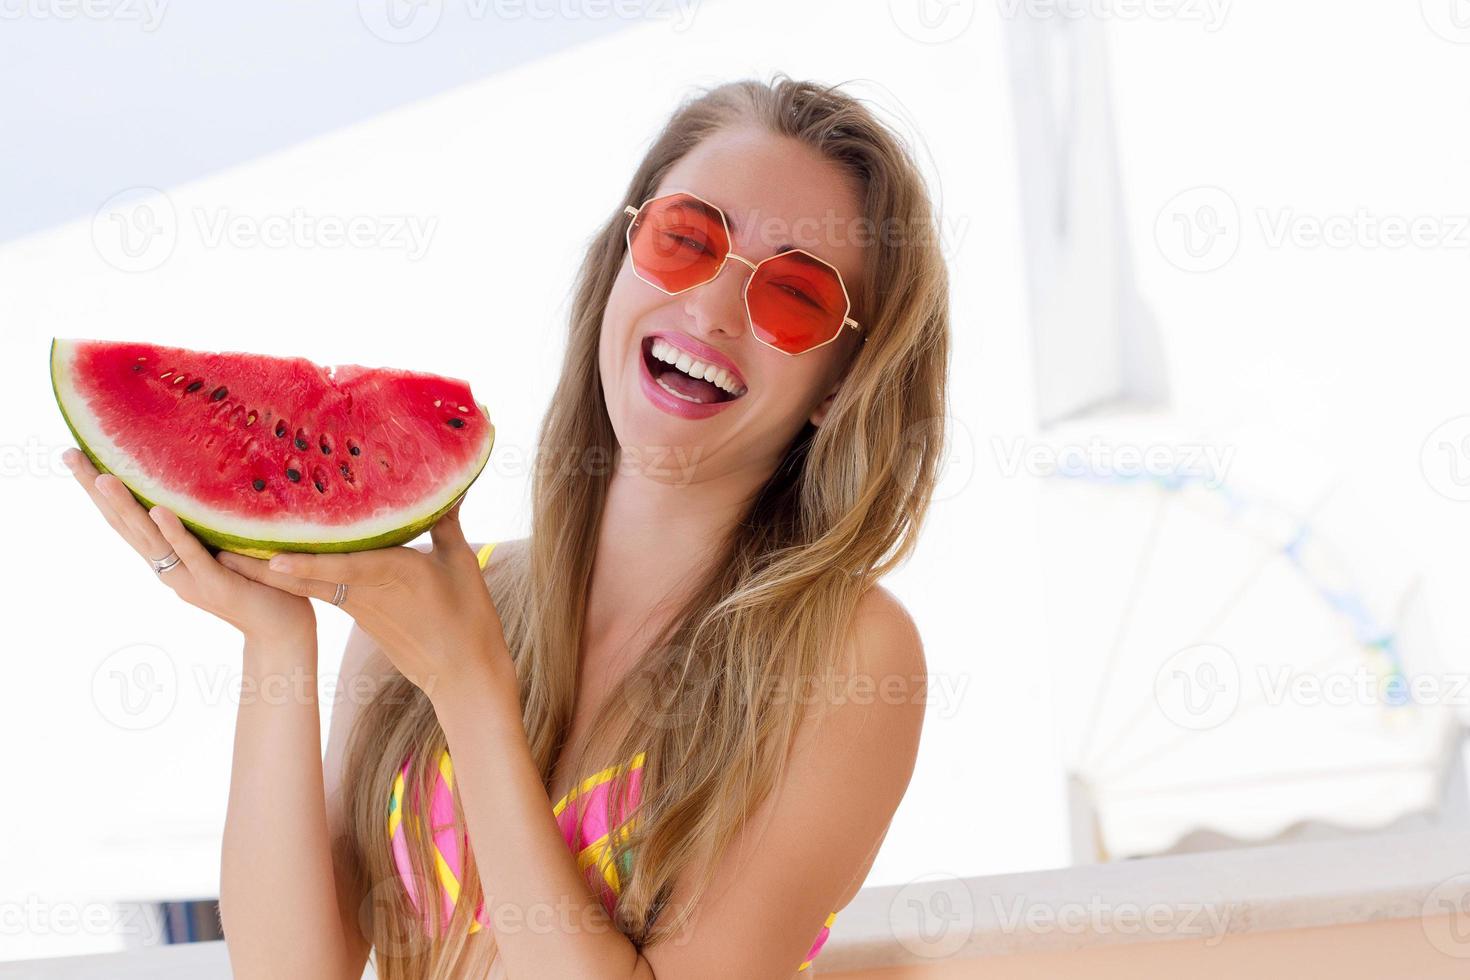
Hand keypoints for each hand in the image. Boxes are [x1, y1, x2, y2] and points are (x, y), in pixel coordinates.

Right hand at [63, 448, 315, 641]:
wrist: (282, 631)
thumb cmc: (260, 584)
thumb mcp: (226, 547)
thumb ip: (207, 525)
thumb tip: (199, 482)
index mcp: (169, 558)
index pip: (127, 519)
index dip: (100, 490)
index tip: (77, 454)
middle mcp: (169, 569)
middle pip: (124, 525)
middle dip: (96, 490)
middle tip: (69, 455)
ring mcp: (188, 578)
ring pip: (150, 539)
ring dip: (125, 507)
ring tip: (101, 477)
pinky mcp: (214, 584)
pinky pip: (191, 554)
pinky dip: (174, 532)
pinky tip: (158, 510)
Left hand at [215, 495, 509, 699]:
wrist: (461, 672)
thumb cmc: (467, 617)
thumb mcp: (461, 563)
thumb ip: (445, 522)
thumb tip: (445, 487)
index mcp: (393, 576)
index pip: (344, 567)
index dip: (307, 564)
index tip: (272, 559)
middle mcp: (365, 592)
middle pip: (305, 578)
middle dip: (260, 565)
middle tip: (217, 549)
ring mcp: (356, 606)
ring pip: (305, 586)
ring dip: (266, 571)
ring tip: (227, 553)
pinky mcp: (356, 615)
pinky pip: (320, 591)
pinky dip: (296, 577)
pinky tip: (275, 563)